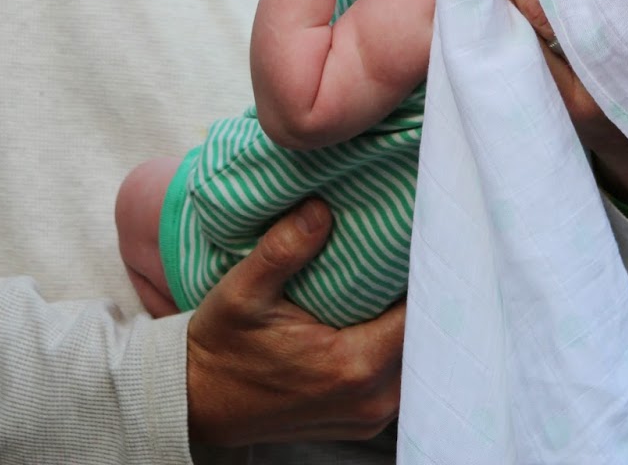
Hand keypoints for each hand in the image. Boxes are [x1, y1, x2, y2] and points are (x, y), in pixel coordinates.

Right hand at [186, 198, 402, 447]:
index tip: (424, 233)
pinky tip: (384, 309)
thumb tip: (320, 208)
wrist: (200, 402)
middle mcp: (371, 398)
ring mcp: (370, 415)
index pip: (418, 312)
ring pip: (416, 356)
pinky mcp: (364, 419)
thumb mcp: (243, 290)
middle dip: (423, 289)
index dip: (426, 269)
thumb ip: (283, 250)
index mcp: (350, 365)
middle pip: (424, 334)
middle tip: (415, 243)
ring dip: (412, 317)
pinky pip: (399, 375)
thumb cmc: (222, 346)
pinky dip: (397, 342)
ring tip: (401, 270)